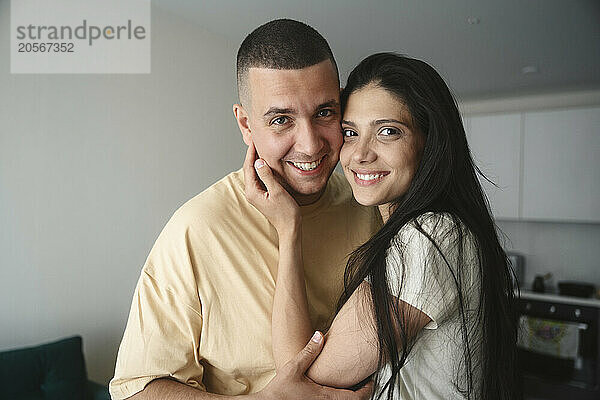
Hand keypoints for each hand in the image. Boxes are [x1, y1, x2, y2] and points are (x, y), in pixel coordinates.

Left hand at [243, 141, 300, 235]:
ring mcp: (255, 194)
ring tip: (260, 148)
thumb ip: (267, 176)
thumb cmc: (285, 212)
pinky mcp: (261, 195)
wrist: (289, 227)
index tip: (254, 141)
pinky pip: (259, 178)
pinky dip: (262, 168)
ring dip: (256, 161)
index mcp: (252, 191)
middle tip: (256, 140)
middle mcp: (251, 192)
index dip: (251, 153)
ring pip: (254, 173)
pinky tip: (266, 162)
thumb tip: (258, 161)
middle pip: (249, 169)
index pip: (249, 167)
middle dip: (252, 155)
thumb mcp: (277, 191)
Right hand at [258, 332, 373, 399]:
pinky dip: (340, 399)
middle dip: (362, 394)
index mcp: (326, 397)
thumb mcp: (294, 367)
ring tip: (354, 387)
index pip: (357, 397)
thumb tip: (319, 335)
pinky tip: (335, 392)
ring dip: (350, 397)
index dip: (368, 389)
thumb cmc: (279, 391)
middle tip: (366, 383)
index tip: (371, 381)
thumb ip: (309, 351)